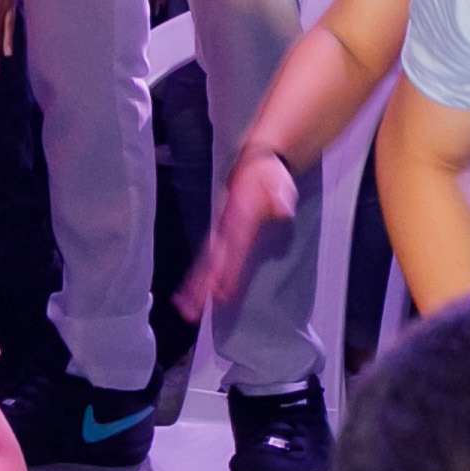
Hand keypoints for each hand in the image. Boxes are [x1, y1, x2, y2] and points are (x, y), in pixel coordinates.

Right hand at [183, 142, 299, 321]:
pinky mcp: (221, 235)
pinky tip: (188, 294)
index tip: (222, 291)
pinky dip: (196, 276)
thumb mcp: (280, 181)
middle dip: (203, 284)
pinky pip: (207, 259)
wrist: (255, 161)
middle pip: (212, 259)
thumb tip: (283, 210)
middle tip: (192, 309)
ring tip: (185, 309)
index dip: (228, 269)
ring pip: (205, 261)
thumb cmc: (269, 175)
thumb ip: (281, 196)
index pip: (234, 247)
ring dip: (195, 285)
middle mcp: (225, 226)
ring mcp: (221, 230)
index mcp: (240, 216)